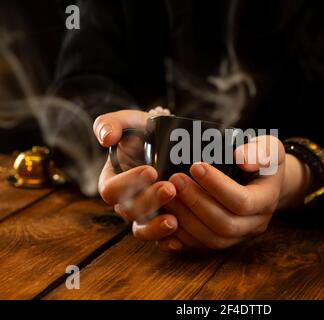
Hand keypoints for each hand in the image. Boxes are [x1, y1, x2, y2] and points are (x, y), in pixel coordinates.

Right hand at [93, 109, 178, 242]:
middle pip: (129, 211)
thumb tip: (105, 138)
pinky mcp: (160, 223)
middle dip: (150, 201)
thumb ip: (112, 124)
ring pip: (142, 229)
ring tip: (174, 221)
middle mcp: (125, 202)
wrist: (170, 144)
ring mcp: (143, 215)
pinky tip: (179, 238)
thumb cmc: (145, 133)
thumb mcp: (129, 122)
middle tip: (170, 188)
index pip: (112, 189)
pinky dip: (168, 241)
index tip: (151, 170)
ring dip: (156, 227)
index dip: (129, 183)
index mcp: (112, 180)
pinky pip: (160, 240)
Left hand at [142, 135, 291, 250]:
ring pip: (212, 239)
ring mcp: (240, 236)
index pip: (242, 202)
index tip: (195, 166)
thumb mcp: (269, 148)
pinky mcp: (224, 241)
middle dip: (196, 203)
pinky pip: (201, 246)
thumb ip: (259, 151)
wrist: (266, 181)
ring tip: (168, 195)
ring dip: (186, 219)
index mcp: (267, 200)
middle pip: (225, 225)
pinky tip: (167, 216)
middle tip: (175, 180)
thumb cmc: (264, 159)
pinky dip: (182, 235)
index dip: (217, 186)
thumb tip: (240, 158)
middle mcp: (255, 223)